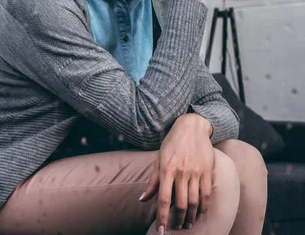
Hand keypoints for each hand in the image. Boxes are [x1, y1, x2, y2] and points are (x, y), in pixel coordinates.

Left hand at [139, 114, 213, 232]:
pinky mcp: (208, 171)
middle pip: (180, 204)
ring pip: (194, 202)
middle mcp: (181, 172)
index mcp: (166, 169)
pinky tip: (199, 213)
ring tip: (187, 224)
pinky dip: (203, 207)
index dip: (162, 217)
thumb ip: (152, 181)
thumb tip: (142, 199)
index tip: (161, 231)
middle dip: (177, 220)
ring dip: (190, 217)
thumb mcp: (158, 160)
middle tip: (176, 228)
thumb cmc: (171, 144)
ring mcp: (196, 172)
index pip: (163, 199)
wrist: (191, 127)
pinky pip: (207, 194)